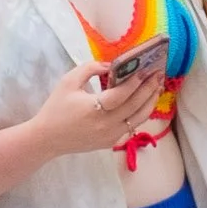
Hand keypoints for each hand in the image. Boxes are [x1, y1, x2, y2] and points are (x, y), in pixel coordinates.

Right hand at [30, 60, 165, 161]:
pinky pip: (131, 126)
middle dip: (148, 89)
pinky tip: (144, 102)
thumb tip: (111, 65)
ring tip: (157, 87)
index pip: (121, 95)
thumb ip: (90, 69)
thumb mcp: (69, 82)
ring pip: (138, 119)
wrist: (47, 138)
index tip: (145, 69)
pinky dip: (140, 113)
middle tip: (159, 75)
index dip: (135, 82)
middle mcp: (106, 125)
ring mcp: (110, 136)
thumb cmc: (56, 108)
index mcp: (94, 109)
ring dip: (149, 102)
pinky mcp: (111, 142)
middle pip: (134, 106)